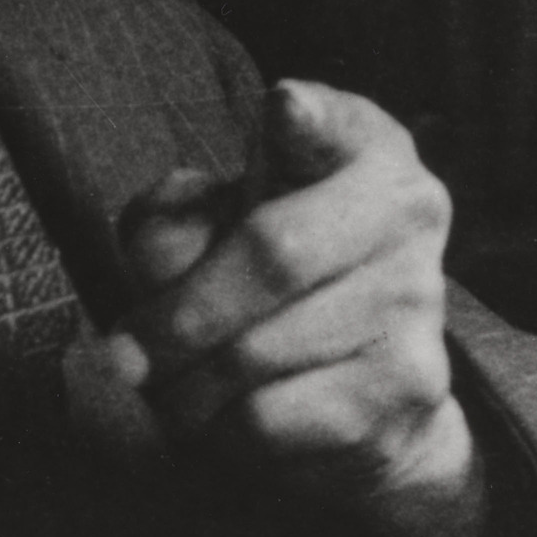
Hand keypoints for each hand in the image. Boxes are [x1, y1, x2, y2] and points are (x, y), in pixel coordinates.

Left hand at [110, 81, 490, 536]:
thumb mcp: (211, 227)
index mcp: (362, 146)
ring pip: (258, 352)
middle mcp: (407, 210)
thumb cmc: (269, 284)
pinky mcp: (406, 388)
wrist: (365, 395)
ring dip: (184, 386)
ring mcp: (416, 300)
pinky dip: (220, 428)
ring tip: (167, 391)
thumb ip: (175, 221)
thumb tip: (162, 262)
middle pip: (273, 255)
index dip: (303, 118)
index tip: (281, 107)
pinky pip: (271, 416)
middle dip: (178, 318)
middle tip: (120, 357)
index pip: (331, 122)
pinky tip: (221, 420)